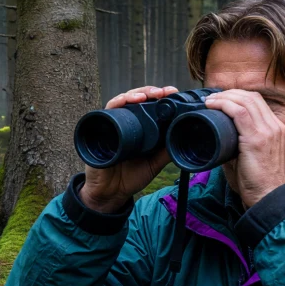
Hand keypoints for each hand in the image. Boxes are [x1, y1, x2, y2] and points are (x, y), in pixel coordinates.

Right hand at [80, 86, 179, 212]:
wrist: (110, 193)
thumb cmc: (130, 177)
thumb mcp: (154, 164)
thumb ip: (166, 152)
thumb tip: (183, 138)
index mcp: (140, 128)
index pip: (149, 106)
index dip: (160, 97)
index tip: (173, 92)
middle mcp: (126, 123)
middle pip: (136, 99)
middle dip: (150, 92)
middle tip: (164, 92)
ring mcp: (113, 125)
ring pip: (122, 101)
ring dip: (135, 94)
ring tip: (147, 95)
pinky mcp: (101, 129)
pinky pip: (107, 111)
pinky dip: (116, 103)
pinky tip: (126, 101)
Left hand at [202, 89, 284, 205]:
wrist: (268, 197)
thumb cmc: (257, 182)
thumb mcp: (251, 157)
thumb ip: (239, 144)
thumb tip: (218, 138)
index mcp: (275, 129)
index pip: (258, 102)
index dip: (238, 96)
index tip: (221, 99)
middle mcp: (274, 126)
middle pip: (252, 97)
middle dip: (230, 93)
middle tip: (212, 98)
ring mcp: (268, 131)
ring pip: (246, 101)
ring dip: (224, 97)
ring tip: (210, 100)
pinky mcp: (257, 139)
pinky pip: (240, 112)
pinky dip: (224, 105)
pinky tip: (213, 105)